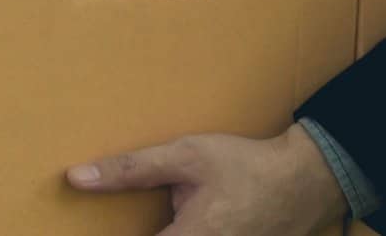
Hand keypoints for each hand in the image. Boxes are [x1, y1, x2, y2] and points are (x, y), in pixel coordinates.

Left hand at [66, 124, 346, 235]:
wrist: (309, 178)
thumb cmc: (245, 165)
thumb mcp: (185, 157)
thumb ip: (130, 171)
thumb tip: (76, 178)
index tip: (76, 232)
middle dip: (141, 229)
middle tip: (146, 213)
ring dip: (165, 231)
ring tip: (161, 218)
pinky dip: (181, 233)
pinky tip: (181, 220)